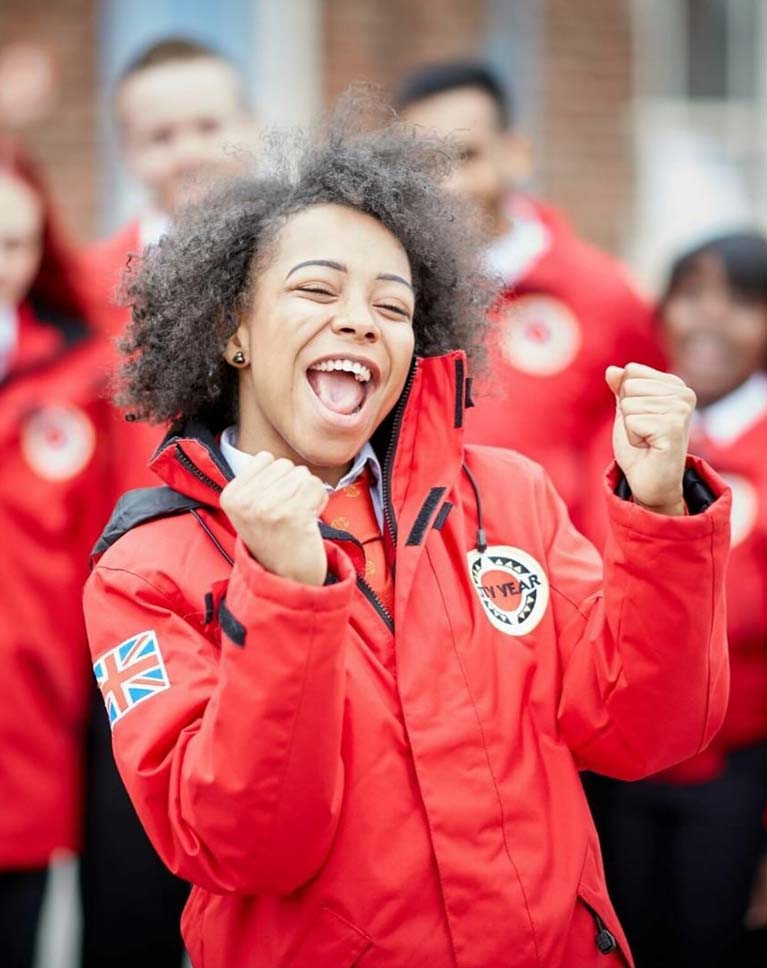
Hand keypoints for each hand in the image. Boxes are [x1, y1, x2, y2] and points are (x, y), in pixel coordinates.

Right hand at [220, 452, 328, 585]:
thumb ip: (255, 482)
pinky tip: (309, 520)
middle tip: (289, 513)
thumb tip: (266, 456)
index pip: (265, 458)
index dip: (278, 478)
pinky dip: (319, 500)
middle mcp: (246, 501)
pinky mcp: (293, 515)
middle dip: (294, 485)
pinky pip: (316, 486)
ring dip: (308, 494)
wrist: (286, 578)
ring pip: (303, 474)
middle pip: (285, 465)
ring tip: (298, 516)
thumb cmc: (274, 539)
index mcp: (231, 496)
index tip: (275, 503)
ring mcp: (268, 507)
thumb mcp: (249, 511)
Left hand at [606, 363, 695, 515]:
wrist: (650, 482)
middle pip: (629, 387)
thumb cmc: (639, 447)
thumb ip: (621, 389)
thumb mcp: (626, 412)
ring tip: (646, 440)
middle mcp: (684, 393)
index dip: (626, 398)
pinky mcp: (673, 427)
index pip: (632, 371)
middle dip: (627, 414)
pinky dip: (633, 438)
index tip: (641, 419)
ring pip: (629, 404)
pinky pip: (632, 421)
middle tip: (643, 433)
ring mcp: (681, 410)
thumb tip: (612, 370)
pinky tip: (648, 447)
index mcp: (675, 385)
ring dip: (630, 428)